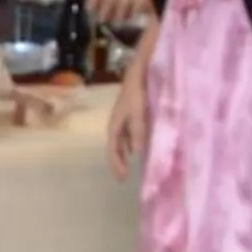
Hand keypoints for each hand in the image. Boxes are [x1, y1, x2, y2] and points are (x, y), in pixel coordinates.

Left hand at [88, 0, 176, 26]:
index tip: (89, 9)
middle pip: (109, 0)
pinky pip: (137, 6)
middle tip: (101, 21)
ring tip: (117, 22)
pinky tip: (132, 16)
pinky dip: (134, 12)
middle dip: (104, 12)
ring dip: (119, 15)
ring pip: (122, 6)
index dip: (93, 0)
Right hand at [106, 66, 147, 181]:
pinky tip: (138, 147)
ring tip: (128, 164)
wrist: (137, 73)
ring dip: (123, 153)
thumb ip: (138, 132)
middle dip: (117, 161)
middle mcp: (116, 124)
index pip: (113, 150)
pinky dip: (131, 143)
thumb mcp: (138, 113)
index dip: (116, 164)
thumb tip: (137, 154)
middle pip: (114, 147)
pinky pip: (128, 134)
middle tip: (122, 176)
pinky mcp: (130, 115)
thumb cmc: (136, 93)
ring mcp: (122, 119)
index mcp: (114, 125)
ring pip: (120, 141)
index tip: (121, 178)